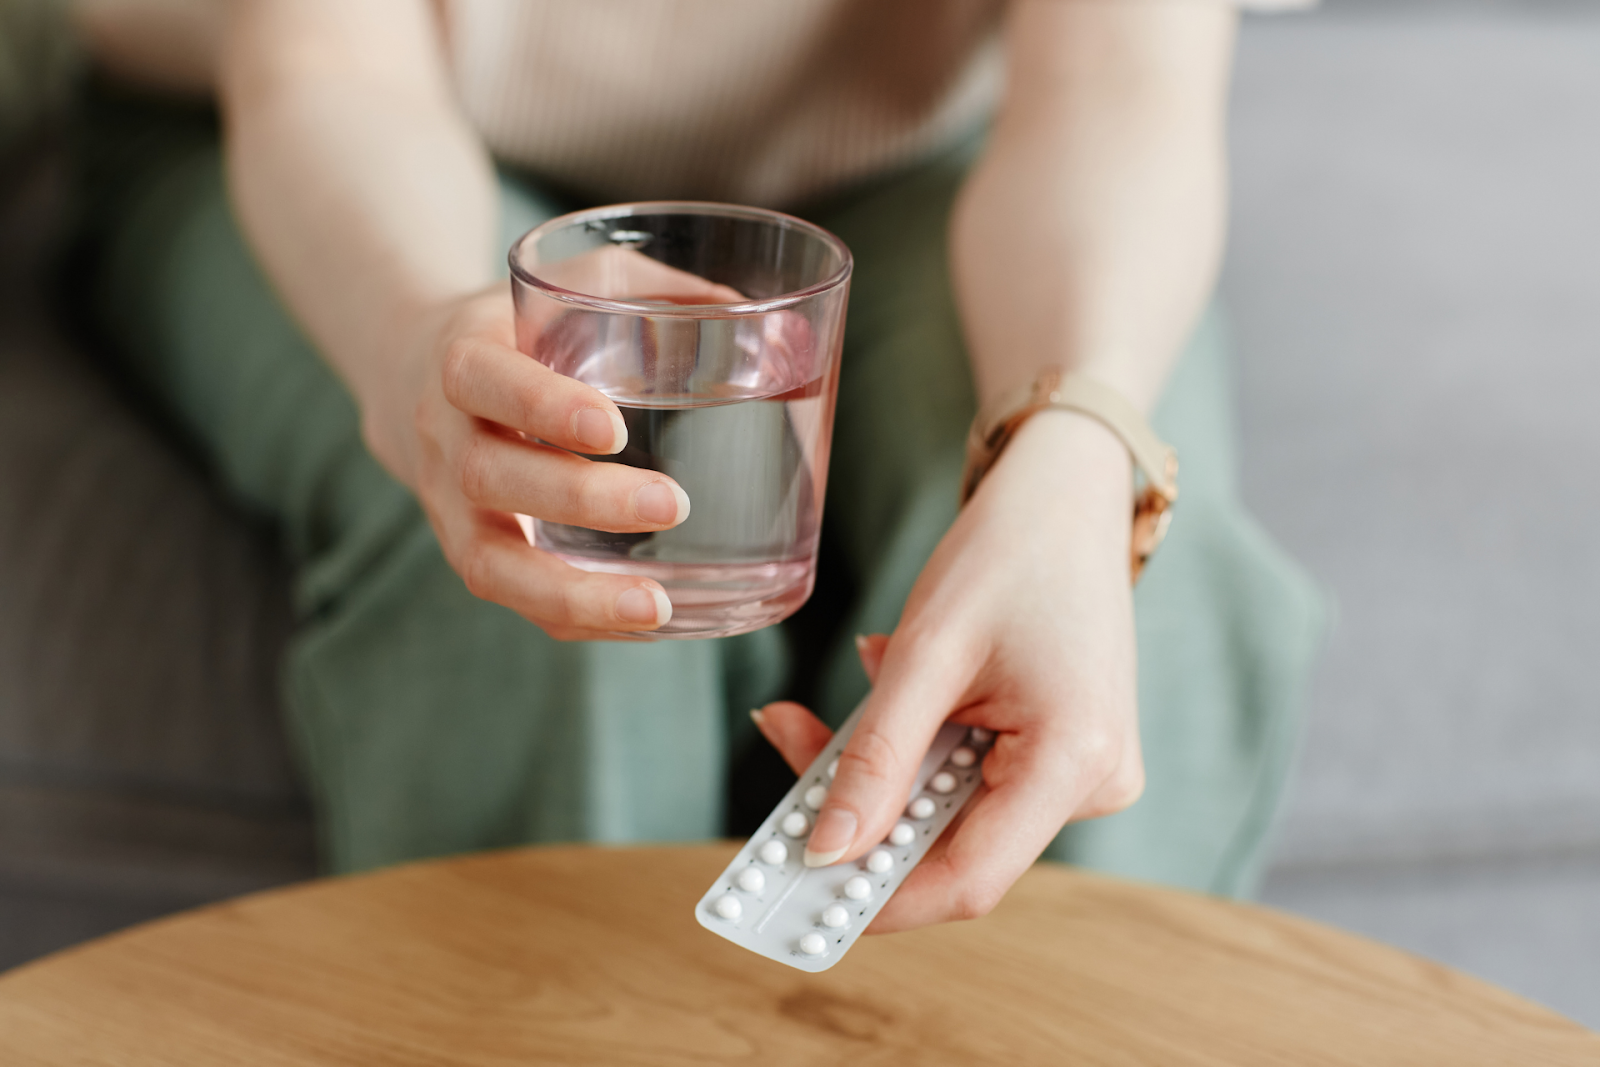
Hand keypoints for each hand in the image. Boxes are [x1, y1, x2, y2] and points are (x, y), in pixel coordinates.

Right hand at [357, 251, 738, 639]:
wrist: (417, 374)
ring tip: (656, 609)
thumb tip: (780, 331)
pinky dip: (578, 617)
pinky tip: (643, 623)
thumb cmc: (526, 326)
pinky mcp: (474, 551)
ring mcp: (451, 508)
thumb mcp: (578, 284)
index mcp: (463, 358)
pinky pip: (517, 599)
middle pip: (492, 478)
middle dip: (581, 500)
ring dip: (573, 592)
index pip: (485, 382)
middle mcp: (445, 439)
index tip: (611, 426)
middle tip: (674, 505)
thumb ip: (664, 295)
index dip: (541, 407)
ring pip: (491, 563)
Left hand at [752, 411, 1144, 930]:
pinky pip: (973, 779)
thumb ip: (876, 757)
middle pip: (953, 845)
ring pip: (954, 812)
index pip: (968, 879)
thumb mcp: (926, 651)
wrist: (1067, 499)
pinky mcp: (1066, 758)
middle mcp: (1096, 782)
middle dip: (863, 812)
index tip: (794, 889)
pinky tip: (898, 680)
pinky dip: (918, 746)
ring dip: (884, 768)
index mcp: (1077, 759)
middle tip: (790, 742)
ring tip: (845, 692)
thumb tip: (827, 850)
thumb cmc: (1008, 555)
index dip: (876, 896)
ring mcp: (1086, 774)